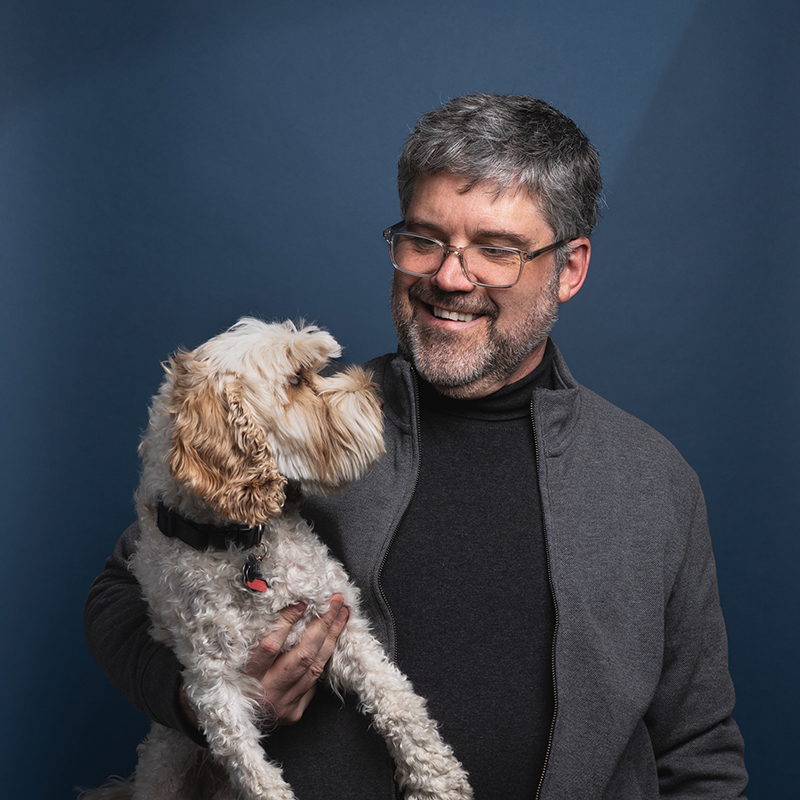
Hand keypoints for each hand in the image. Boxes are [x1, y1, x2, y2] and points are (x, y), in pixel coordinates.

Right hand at [179, 595, 348, 727]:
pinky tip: (332, 641)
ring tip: (342, 615)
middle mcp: (267, 692)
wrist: (220, 721)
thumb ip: (252, 639)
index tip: (302, 602)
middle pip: (303, 656)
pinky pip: (312, 685)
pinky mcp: (292, 714)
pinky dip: (322, 662)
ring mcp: (282, 705)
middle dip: (323, 625)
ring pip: (314, 668)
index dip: (287, 623)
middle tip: (335, 601)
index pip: (271, 646)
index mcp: (247, 677)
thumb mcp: (231, 659)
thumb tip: (280, 607)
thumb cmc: (226, 679)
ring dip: (331, 638)